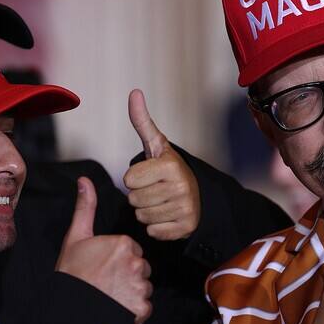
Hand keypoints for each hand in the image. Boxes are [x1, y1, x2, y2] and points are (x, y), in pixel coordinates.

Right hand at [56, 177, 152, 323]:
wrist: (69, 309)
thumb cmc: (71, 275)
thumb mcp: (75, 237)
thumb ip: (85, 208)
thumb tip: (84, 180)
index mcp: (124, 244)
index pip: (131, 250)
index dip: (117, 260)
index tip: (103, 267)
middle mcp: (136, 263)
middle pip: (140, 268)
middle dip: (127, 276)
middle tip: (106, 282)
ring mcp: (140, 286)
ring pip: (143, 288)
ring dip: (131, 293)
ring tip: (110, 296)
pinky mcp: (141, 308)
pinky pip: (144, 307)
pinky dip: (133, 311)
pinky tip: (116, 307)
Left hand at [122, 89, 200, 240]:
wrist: (195, 195)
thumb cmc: (167, 169)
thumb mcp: (155, 145)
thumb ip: (142, 121)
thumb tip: (134, 92)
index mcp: (171, 165)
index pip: (128, 179)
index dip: (133, 178)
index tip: (148, 175)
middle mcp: (181, 186)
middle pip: (133, 200)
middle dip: (139, 196)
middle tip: (155, 190)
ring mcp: (185, 209)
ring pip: (141, 217)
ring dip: (146, 211)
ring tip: (160, 202)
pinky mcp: (185, 228)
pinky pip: (153, 231)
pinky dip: (156, 226)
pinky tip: (166, 216)